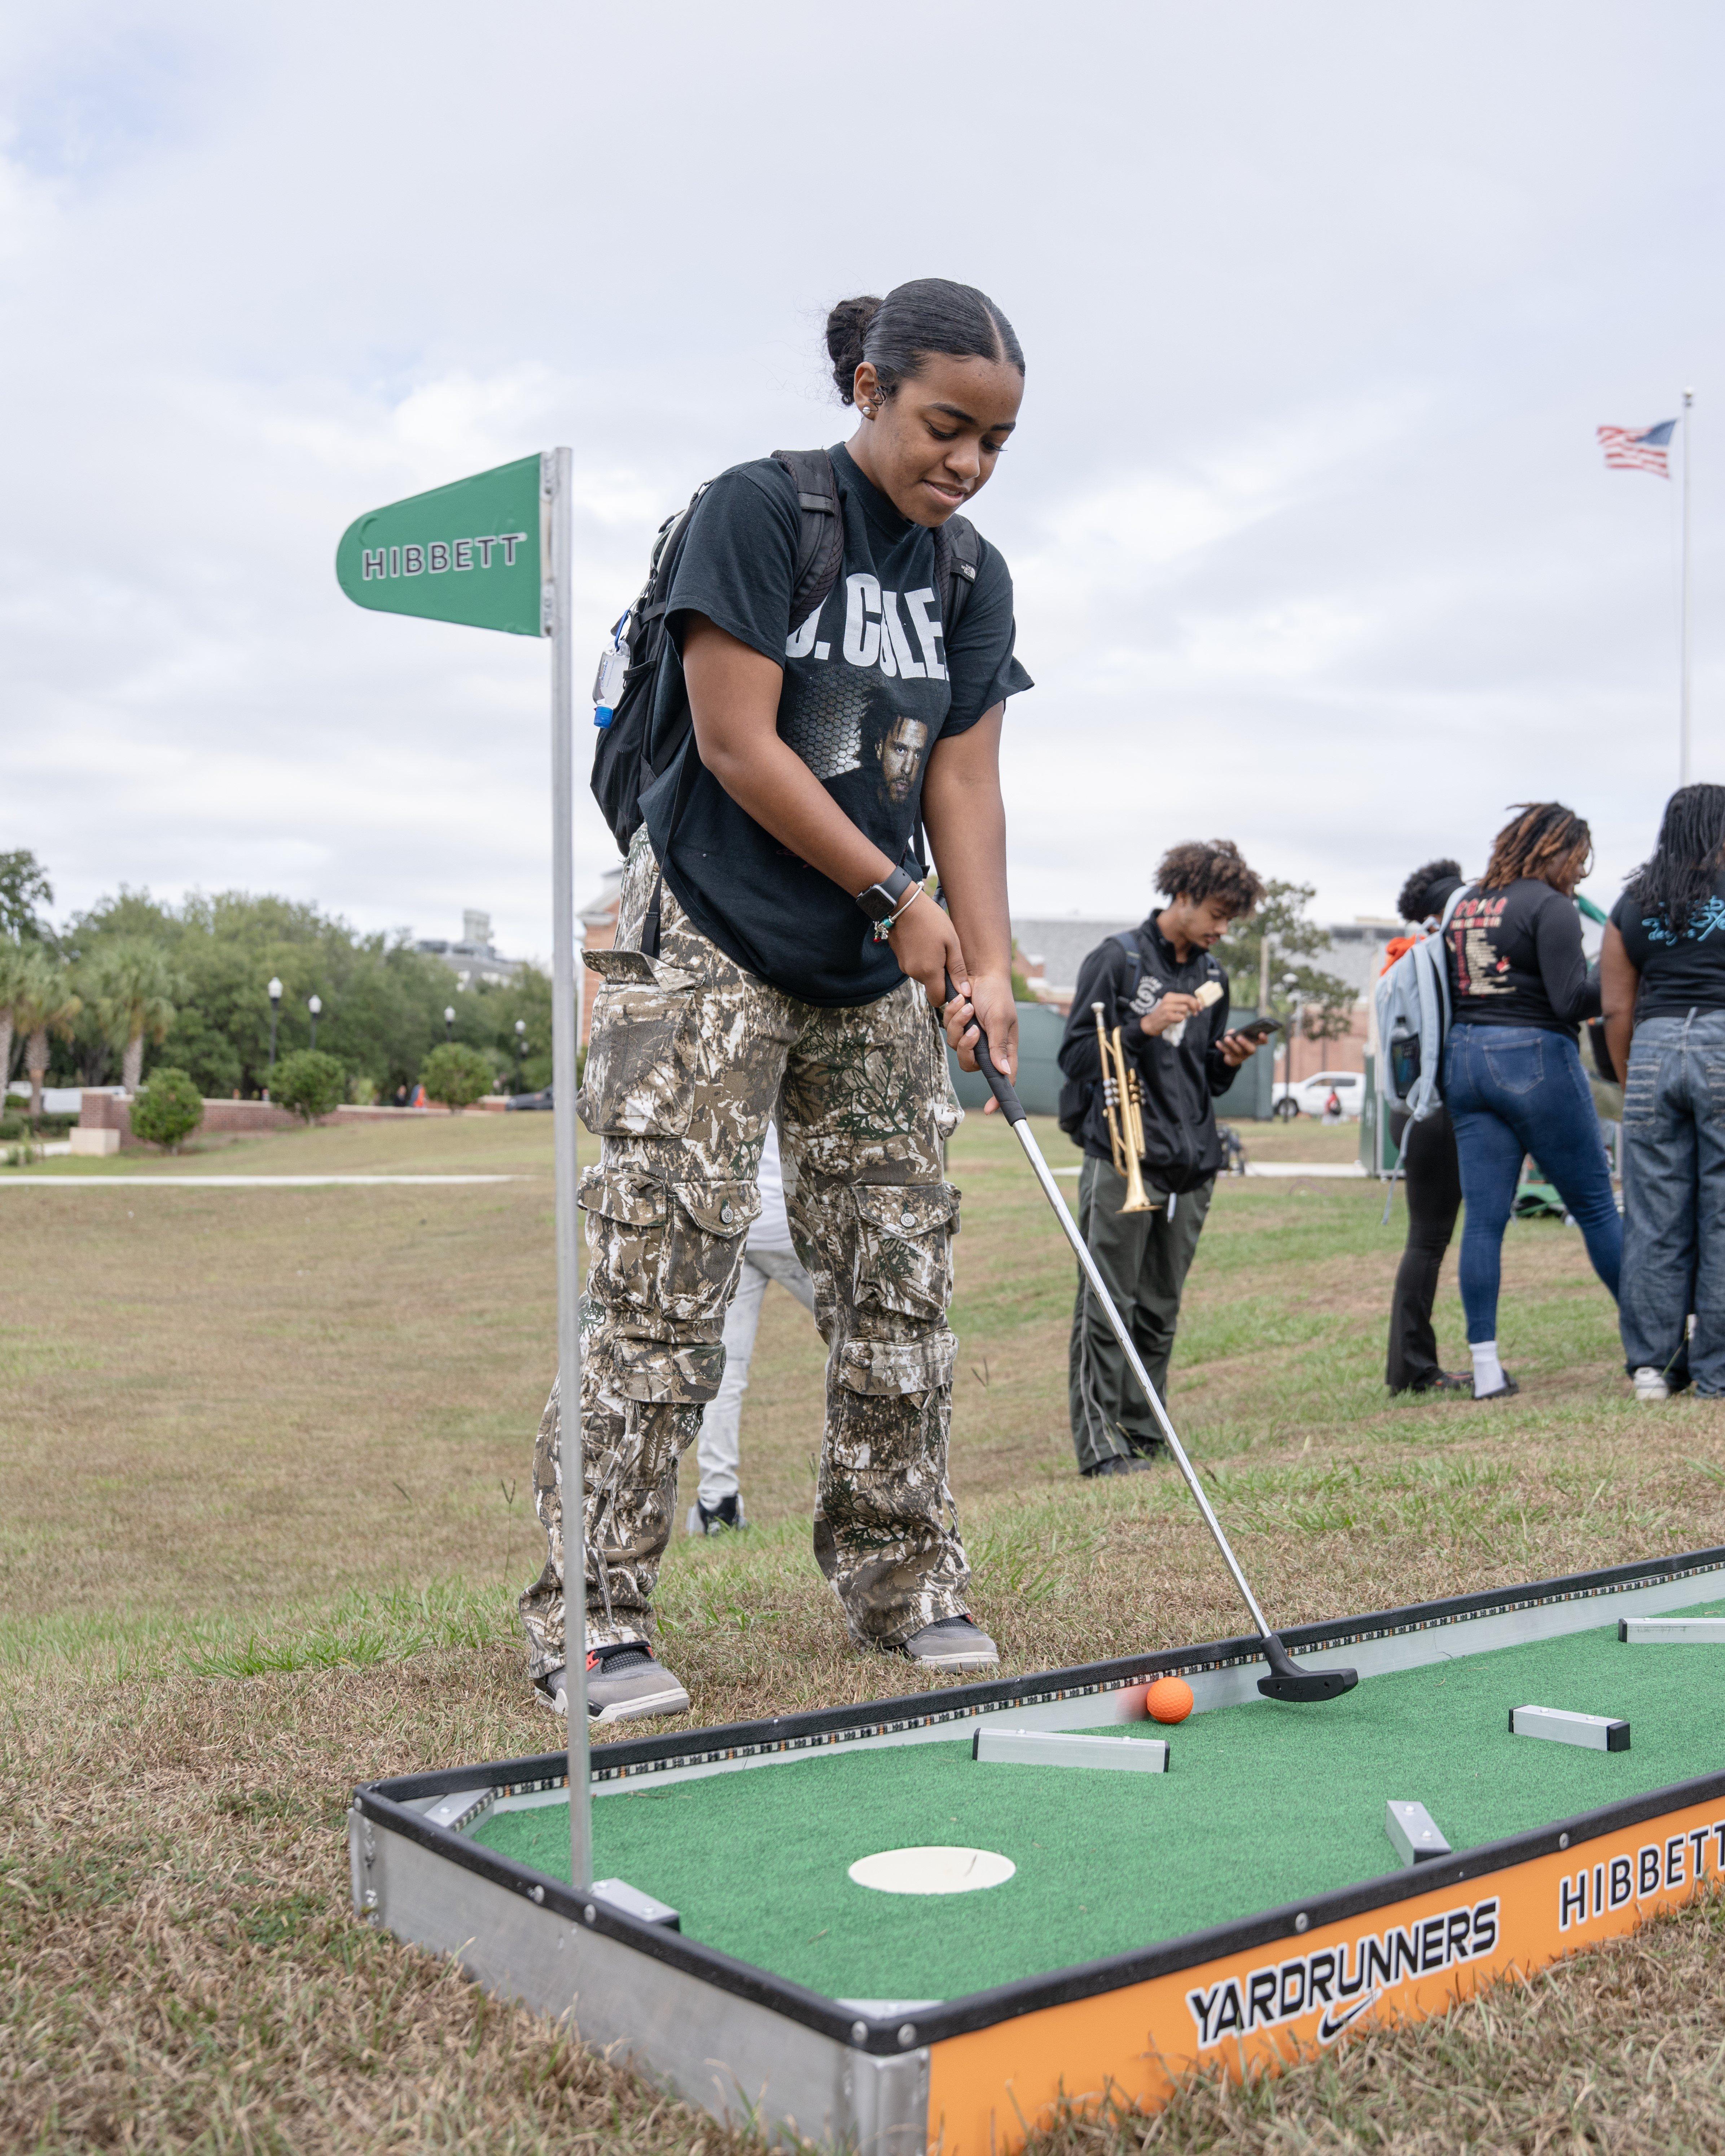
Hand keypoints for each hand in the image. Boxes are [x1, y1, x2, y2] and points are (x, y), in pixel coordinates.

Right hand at [887, 885, 966, 1014]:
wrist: (904, 904)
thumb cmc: (932, 921)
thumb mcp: (952, 942)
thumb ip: (958, 970)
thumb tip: (965, 992)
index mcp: (929, 972)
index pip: (938, 1000)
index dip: (947, 994)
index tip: (954, 979)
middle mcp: (914, 973)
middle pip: (930, 986)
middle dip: (940, 976)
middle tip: (947, 955)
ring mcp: (904, 966)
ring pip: (922, 975)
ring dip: (931, 966)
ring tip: (935, 945)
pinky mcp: (899, 958)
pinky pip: (914, 965)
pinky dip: (921, 959)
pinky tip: (925, 942)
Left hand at [943, 969, 1016, 1101]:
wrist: (980, 971)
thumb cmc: (996, 994)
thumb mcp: (1000, 1019)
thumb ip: (998, 1046)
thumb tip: (1004, 1072)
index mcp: (1003, 1048)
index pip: (1003, 1078)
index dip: (998, 1095)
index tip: (990, 1108)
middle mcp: (987, 1046)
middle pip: (970, 1064)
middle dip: (967, 1048)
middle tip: (972, 1030)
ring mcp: (971, 1036)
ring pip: (955, 1046)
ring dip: (959, 1024)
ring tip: (967, 1005)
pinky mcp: (958, 1026)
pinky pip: (947, 1030)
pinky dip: (952, 1015)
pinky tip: (960, 1000)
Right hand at [1140, 991, 1200, 1037]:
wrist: (1151, 1023)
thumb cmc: (1163, 1014)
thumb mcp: (1171, 1005)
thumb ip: (1182, 1003)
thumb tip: (1197, 1004)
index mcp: (1170, 995)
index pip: (1187, 996)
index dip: (1195, 1001)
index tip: (1200, 1007)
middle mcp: (1168, 1000)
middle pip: (1188, 1001)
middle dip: (1195, 1006)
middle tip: (1196, 1013)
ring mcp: (1167, 1008)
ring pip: (1185, 1009)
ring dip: (1185, 1015)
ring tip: (1179, 1017)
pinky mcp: (1167, 1016)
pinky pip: (1181, 1018)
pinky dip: (1180, 1020)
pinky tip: (1175, 1020)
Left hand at [1218, 1029, 1261, 1067]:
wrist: (1232, 1057)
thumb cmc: (1238, 1043)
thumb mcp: (1238, 1036)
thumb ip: (1235, 1032)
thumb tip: (1232, 1032)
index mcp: (1254, 1043)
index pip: (1263, 1042)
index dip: (1264, 1038)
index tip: (1261, 1033)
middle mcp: (1249, 1050)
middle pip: (1251, 1049)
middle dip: (1245, 1043)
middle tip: (1239, 1037)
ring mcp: (1242, 1056)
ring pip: (1237, 1051)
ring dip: (1232, 1044)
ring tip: (1226, 1038)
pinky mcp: (1234, 1059)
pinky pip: (1228, 1052)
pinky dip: (1222, 1047)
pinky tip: (1218, 1042)